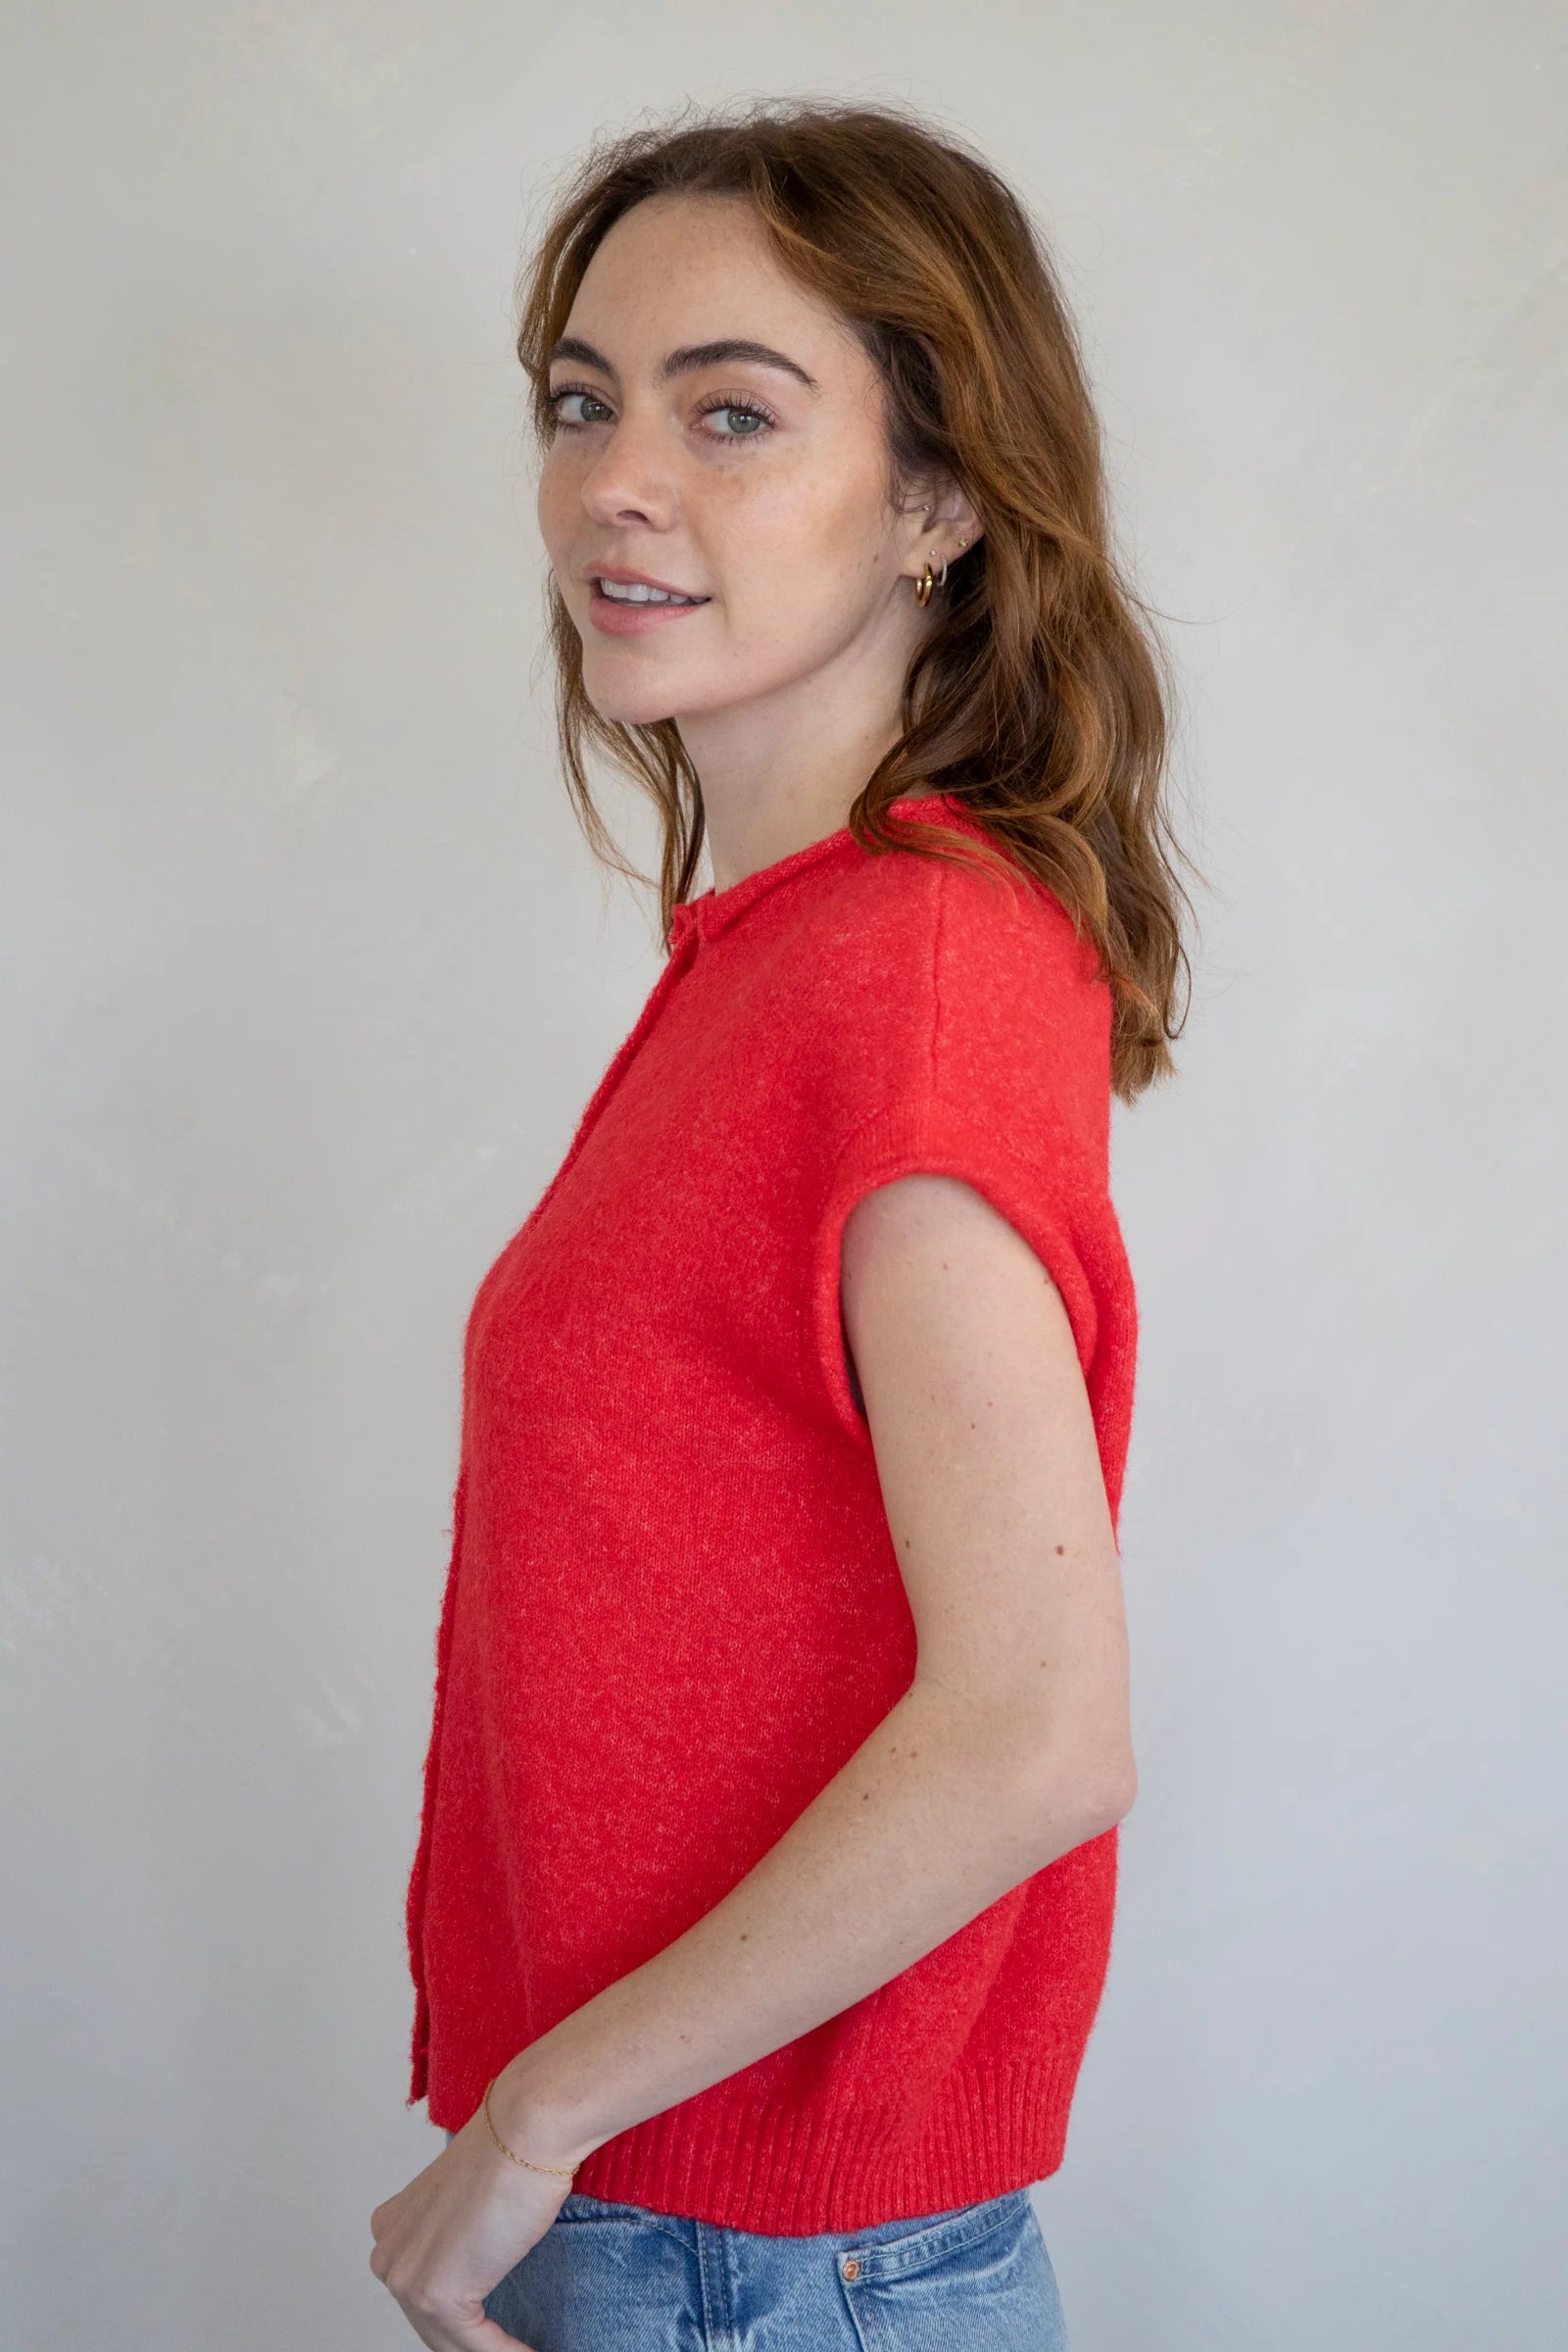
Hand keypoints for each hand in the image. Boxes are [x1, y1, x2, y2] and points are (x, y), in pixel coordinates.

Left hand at [369, 2096, 578, 2349]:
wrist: (526, 2129)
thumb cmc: (515, 2152)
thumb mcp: (473, 2204)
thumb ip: (460, 2242)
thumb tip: (480, 2268)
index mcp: (391, 2228)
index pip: (423, 2296)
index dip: (465, 2321)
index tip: (497, 2335)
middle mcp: (388, 2253)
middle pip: (432, 2326)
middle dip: (476, 2342)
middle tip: (519, 2347)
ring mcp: (406, 2277)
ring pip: (451, 2342)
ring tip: (531, 2351)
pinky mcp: (435, 2295)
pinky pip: (475, 2348)